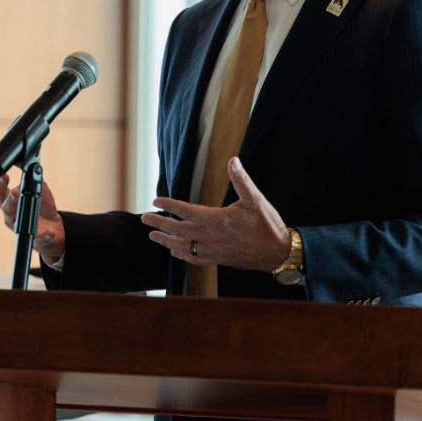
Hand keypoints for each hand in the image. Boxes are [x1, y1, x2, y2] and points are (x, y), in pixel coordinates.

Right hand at [0, 173, 65, 260]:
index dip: (0, 185)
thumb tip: (35, 169)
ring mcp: (23, 228)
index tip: (3, 176)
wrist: (53, 228)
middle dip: (10, 199)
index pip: (0, 193)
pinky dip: (44, 235)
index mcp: (10, 203)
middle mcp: (12, 216)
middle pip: (6, 208)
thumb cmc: (40, 207)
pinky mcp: (37, 239)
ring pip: (18, 223)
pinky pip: (40, 238)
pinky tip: (48, 233)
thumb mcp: (39, 191)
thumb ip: (36, 181)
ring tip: (25, 209)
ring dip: (20, 216)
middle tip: (15, 192)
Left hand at [140, 157, 290, 271]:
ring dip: (165, 241)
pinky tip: (174, 252)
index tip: (156, 200)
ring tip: (152, 236)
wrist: (277, 252)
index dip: (168, 205)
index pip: (185, 211)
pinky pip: (192, 258)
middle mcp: (209, 236)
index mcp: (215, 220)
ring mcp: (212, 250)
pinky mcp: (217, 259)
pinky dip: (180, 255)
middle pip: (177, 230)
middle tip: (144, 218)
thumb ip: (241, 180)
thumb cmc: (267, 225)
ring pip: (181, 247)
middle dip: (158, 224)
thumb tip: (232, 160)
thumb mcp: (255, 199)